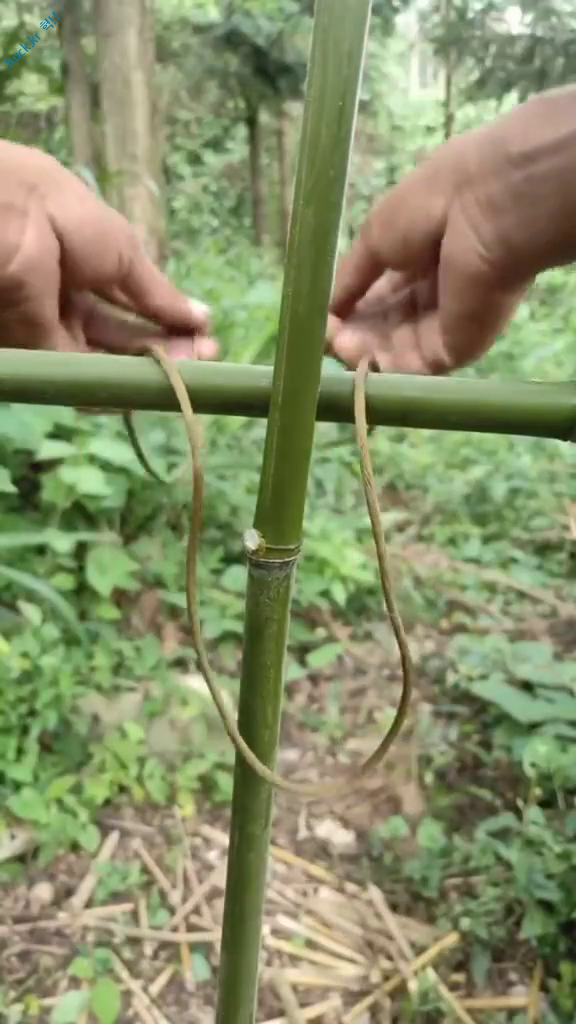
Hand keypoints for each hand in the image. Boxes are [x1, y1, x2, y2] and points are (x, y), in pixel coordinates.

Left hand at [0, 140, 217, 358]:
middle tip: (208, 353)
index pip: (132, 303)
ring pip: (111, 361)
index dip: (169, 318)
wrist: (13, 222)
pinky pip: (88, 378)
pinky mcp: (42, 357)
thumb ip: (159, 293)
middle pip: (125, 336)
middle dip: (170, 345)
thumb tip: (202, 317)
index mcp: (85, 265)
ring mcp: (55, 331)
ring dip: (155, 366)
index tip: (204, 328)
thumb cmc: (65, 218)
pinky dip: (126, 383)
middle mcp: (70, 301)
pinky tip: (162, 379)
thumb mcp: (123, 250)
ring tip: (197, 364)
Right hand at [328, 85, 575, 373]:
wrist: (482, 210)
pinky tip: (357, 354)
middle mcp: (432, 297)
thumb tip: (327, 308)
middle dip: (350, 334)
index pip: (376, 300)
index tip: (320, 318)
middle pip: (382, 330)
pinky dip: (381, 367)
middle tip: (325, 334)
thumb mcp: (375, 237)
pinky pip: (412, 369)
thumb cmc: (428, 208)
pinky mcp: (456, 349)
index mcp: (417, 263)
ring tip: (338, 342)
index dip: (346, 312)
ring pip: (392, 352)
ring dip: (360, 351)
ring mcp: (446, 326)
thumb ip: (351, 277)